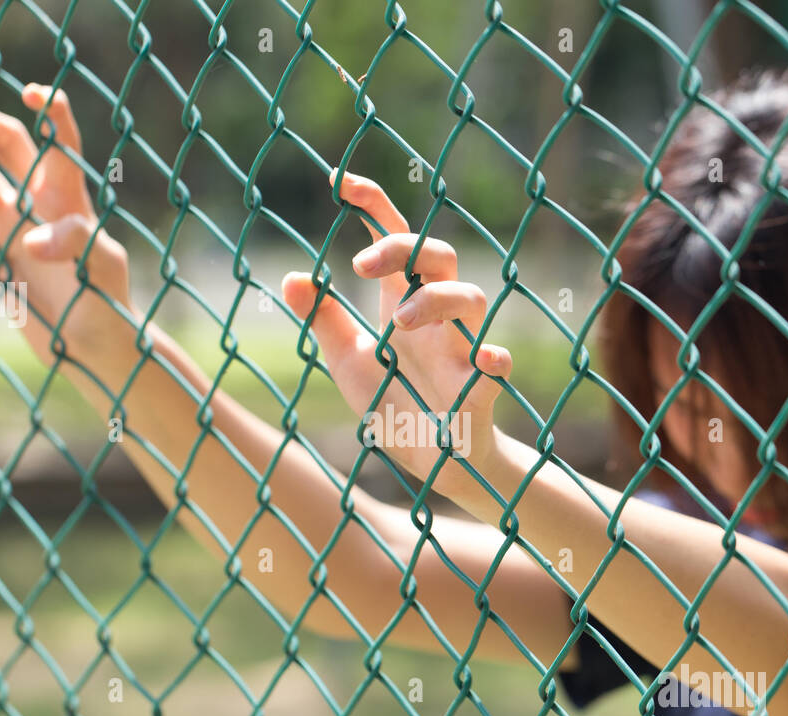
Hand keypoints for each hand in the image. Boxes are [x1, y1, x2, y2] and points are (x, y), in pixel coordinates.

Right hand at [0, 84, 133, 362]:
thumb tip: (30, 241)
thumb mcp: (101, 267)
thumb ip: (74, 242)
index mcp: (67, 196)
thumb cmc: (107, 303)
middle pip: (1, 142)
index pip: (59, 140)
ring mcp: (11, 227)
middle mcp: (36, 203)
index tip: (32, 91)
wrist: (91, 347)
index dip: (49, 111)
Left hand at [281, 172, 512, 498]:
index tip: (339, 183)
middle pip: (436, 254)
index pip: (394, 239)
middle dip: (403, 247)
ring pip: (470, 297)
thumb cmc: (394, 403)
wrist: (429, 461)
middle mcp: (434, 316)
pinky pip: (495, 362)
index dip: (372, 205)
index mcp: (400, 300)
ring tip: (396, 323)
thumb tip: (292, 278)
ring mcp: (460, 347)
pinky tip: (481, 361)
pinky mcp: (480, 386)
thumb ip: (324, 321)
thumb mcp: (349, 361)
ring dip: (434, 299)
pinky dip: (491, 359)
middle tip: (359, 264)